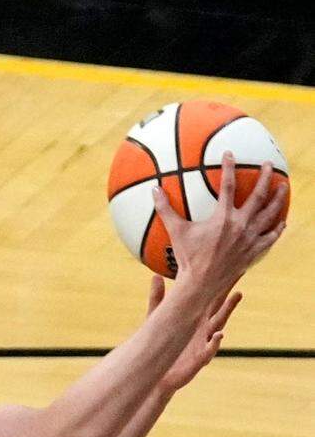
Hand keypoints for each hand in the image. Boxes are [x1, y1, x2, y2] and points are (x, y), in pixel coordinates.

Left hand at [146, 274, 240, 393]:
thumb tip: (156, 275)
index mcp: (195, 318)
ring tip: (236, 295)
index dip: (218, 282)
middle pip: (219, 306)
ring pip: (219, 324)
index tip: (227, 264)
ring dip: (228, 310)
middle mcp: (203, 328)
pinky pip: (209, 350)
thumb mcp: (157, 318)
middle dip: (229, 289)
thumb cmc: (162, 345)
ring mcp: (203, 343)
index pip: (209, 297)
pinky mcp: (199, 359)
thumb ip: (158, 298)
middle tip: (240, 271)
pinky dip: (215, 343)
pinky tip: (219, 334)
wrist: (158, 373)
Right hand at [153, 151, 286, 301]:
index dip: (229, 167)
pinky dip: (277, 228)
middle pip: (257, 196)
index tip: (230, 153)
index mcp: (222, 218)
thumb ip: (165, 209)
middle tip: (268, 165)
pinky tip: (281, 222)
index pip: (228, 186)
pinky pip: (270, 237)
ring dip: (278, 199)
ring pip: (270, 214)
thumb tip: (154, 190)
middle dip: (264, 178)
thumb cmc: (187, 257)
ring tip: (283, 186)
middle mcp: (240, 225)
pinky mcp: (254, 251)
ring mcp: (250, 239)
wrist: (202, 283)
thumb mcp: (175, 231)